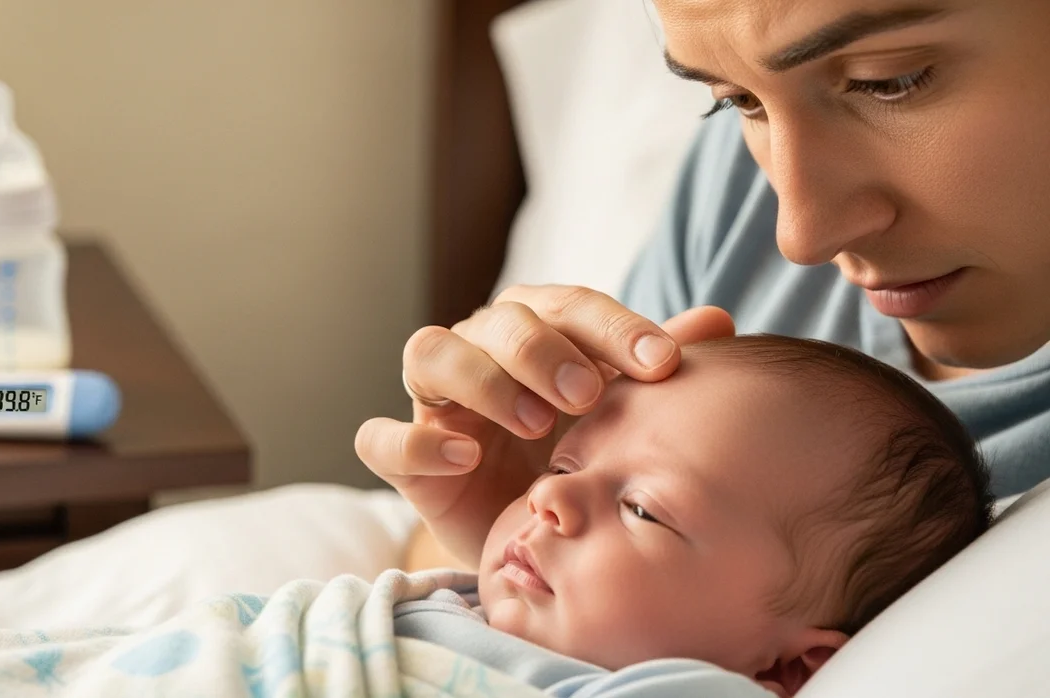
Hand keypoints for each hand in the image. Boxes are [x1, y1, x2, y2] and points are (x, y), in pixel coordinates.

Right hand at [355, 285, 733, 567]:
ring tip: (534, 422)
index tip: (662, 365)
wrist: (534, 535)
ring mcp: (436, 401)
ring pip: (431, 353)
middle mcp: (480, 350)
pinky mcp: (405, 457)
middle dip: (544, 350)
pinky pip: (382, 437)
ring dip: (483, 380)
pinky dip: (417, 441)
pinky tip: (466, 457)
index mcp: (537, 329)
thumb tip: (717, 320)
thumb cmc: (579, 458)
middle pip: (498, 320)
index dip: (614, 328)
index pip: (570, 306)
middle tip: (588, 394)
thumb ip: (656, 369)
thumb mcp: (624, 418)